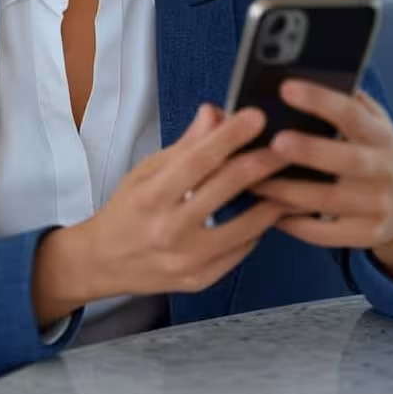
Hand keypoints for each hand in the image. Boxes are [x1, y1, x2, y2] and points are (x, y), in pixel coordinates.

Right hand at [32, 104, 288, 326]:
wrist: (103, 263)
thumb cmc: (127, 209)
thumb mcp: (147, 170)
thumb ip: (186, 145)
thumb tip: (215, 113)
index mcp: (151, 196)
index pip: (197, 160)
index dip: (229, 136)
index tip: (256, 116)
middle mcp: (169, 229)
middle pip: (225, 189)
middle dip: (261, 162)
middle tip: (287, 145)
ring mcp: (187, 259)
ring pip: (244, 226)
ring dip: (272, 200)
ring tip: (289, 180)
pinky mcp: (201, 280)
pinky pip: (241, 250)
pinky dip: (257, 229)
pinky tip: (267, 211)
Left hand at [252, 82, 392, 293]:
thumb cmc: (370, 152)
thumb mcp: (370, 124)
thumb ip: (345, 101)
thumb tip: (302, 73)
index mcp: (380, 136)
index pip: (352, 114)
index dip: (320, 101)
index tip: (286, 87)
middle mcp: (384, 170)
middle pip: (346, 161)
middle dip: (309, 151)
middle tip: (273, 142)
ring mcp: (377, 206)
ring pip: (327, 201)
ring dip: (286, 191)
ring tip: (251, 179)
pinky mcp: (366, 235)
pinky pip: (323, 234)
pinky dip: (293, 223)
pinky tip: (267, 210)